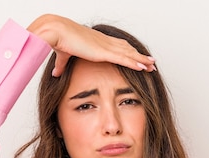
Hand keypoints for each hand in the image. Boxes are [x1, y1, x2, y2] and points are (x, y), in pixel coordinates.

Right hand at [27, 14, 155, 76]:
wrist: (56, 31)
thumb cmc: (58, 40)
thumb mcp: (62, 56)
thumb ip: (61, 65)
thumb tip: (56, 73)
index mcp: (96, 42)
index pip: (117, 47)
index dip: (127, 52)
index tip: (135, 57)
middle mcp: (104, 42)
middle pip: (127, 49)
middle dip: (139, 56)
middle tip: (150, 61)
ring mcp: (106, 46)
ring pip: (129, 54)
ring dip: (142, 60)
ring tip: (152, 65)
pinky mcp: (104, 52)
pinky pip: (124, 59)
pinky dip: (135, 63)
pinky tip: (144, 67)